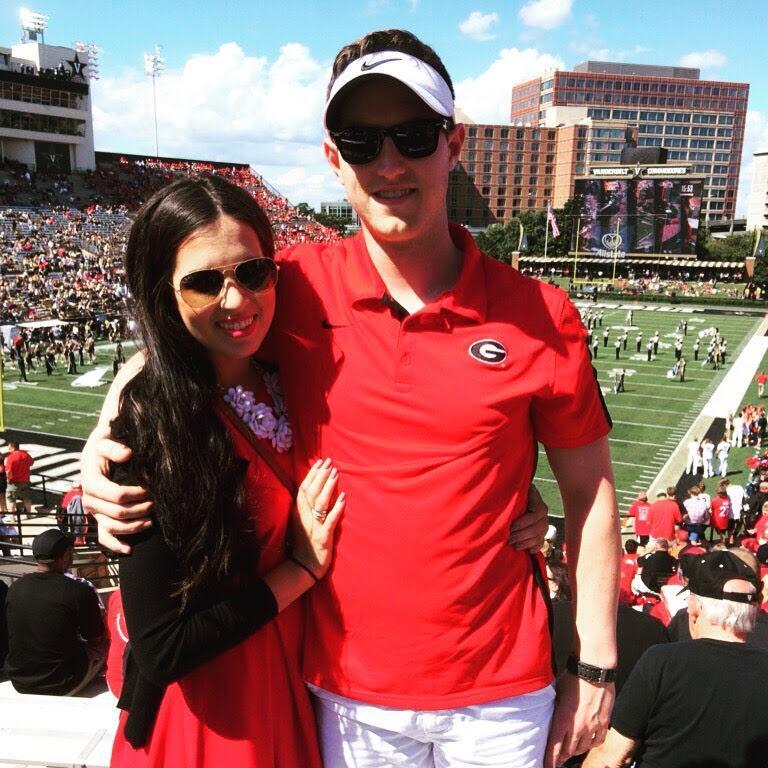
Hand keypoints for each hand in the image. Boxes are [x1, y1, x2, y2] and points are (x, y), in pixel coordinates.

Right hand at [80, 425, 151, 554]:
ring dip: (134, 527)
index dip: (136, 495)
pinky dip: (116, 544)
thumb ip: (114, 447)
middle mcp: (89, 499)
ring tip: (151, 520)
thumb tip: (127, 454)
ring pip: (112, 527)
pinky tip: (129, 550)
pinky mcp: (99, 517)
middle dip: (140, 510)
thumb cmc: (106, 443)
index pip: (116, 495)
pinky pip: (104, 536)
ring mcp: (94, 511)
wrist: (99, 449)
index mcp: (91, 482)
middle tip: (156, 503)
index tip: (151, 489)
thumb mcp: (106, 439)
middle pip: (117, 513)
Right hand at [293, 458, 344, 578]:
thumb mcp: (301, 521)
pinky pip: (330, 520)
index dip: (312, 474)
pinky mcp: (322, 537)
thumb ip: (305, 506)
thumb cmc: (304, 543)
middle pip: (311, 492)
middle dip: (321, 476)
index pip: (303, 488)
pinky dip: (337, 508)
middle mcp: (304, 517)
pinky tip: (343, 497)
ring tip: (335, 473)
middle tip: (330, 462)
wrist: (303, 566)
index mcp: (298, 512)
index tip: (320, 461)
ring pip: (320, 503)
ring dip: (328, 487)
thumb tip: (315, 487)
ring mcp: (313, 527)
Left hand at [508, 484, 548, 551]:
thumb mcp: (519, 493)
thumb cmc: (517, 497)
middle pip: (536, 528)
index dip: (524, 521)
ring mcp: (544, 527)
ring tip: (512, 544)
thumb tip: (512, 491)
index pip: (537, 513)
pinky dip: (533, 548)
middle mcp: (544, 516)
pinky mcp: (542, 536)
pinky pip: (540, 544)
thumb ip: (517, 494)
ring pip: (538, 538)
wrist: (522, 502)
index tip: (512, 525)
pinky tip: (526, 550)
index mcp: (539, 504)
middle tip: (509, 538)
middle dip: (521, 535)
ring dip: (524, 543)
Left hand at [544, 673, 614, 767]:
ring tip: (570, 751)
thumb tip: (548, 711)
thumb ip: (553, 706)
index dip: (550, 759)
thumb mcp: (556, 691)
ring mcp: (592, 726)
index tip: (546, 766)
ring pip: (583, 748)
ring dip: (575, 751)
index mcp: (563, 719)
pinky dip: (591, 744)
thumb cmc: (573, 677)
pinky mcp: (604, 723)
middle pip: (568, 750)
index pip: (555, 746)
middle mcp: (578, 727)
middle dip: (561, 757)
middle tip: (556, 760)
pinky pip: (597, 741)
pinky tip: (587, 742)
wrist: (594, 670)